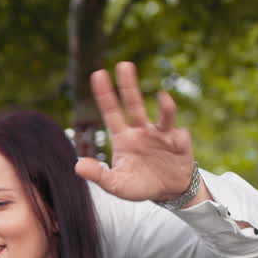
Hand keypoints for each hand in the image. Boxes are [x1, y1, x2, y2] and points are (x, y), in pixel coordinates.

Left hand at [74, 61, 208, 204]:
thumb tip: (77, 165)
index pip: (111, 112)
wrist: (168, 192)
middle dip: (129, 85)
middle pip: (134, 104)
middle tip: (124, 65)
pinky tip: (179, 138)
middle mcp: (141, 131)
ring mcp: (161, 135)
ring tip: (163, 97)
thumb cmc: (139, 185)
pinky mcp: (179, 144)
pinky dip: (180, 135)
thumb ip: (98, 176)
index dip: (104, 94)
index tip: (97, 74)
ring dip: (165, 105)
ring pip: (163, 115)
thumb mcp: (116, 185)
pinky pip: (180, 136)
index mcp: (123, 138)